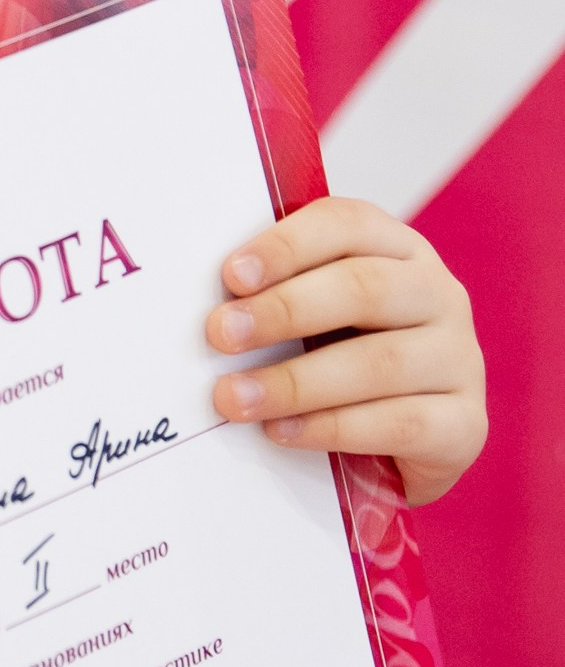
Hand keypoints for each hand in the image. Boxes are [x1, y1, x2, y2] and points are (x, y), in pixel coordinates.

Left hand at [206, 197, 485, 505]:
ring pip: (379, 363)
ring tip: (234, 398)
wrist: (403, 440)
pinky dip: (332, 429)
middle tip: (220, 335)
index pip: (348, 225)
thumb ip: (272, 294)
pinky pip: (399, 423)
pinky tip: (282, 432)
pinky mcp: (466, 423)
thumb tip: (201, 304)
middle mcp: (438, 294)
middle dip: (283, 310)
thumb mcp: (311, 316)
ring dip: (295, 382)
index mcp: (397, 249)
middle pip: (364, 288)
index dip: (287, 246)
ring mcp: (460, 358)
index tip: (230, 276)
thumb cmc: (339, 357)